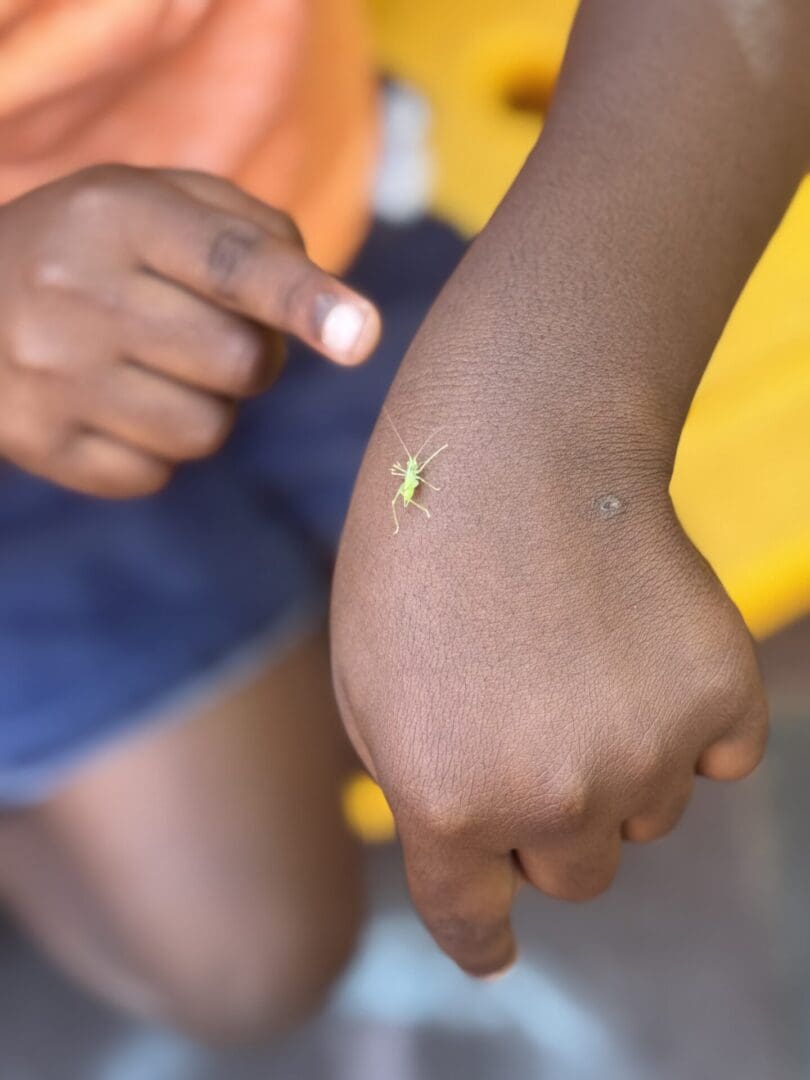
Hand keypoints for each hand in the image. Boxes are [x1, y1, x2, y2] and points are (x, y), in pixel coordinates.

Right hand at [0, 165, 379, 495]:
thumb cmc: (92, 248)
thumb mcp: (153, 201)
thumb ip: (252, 232)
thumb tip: (337, 316)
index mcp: (117, 215)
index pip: (231, 262)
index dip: (302, 299)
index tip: (360, 334)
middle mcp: (78, 293)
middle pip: (241, 363)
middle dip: (252, 357)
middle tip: (204, 332)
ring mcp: (53, 377)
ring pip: (207, 430)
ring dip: (205, 406)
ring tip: (150, 366)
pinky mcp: (41, 444)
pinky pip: (156, 472)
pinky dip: (154, 446)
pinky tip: (111, 403)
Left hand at [330, 241, 767, 977]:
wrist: (514, 444)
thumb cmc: (418, 553)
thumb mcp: (366, 683)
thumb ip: (417, 786)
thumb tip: (472, 844)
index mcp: (445, 800)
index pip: (472, 921)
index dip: (484, 942)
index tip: (496, 949)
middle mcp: (550, 797)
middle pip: (573, 874)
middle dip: (548, 825)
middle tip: (531, 729)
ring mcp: (645, 750)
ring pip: (645, 817)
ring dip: (616, 768)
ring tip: (576, 660)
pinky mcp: (719, 695)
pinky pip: (717, 759)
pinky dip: (683, 722)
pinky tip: (639, 647)